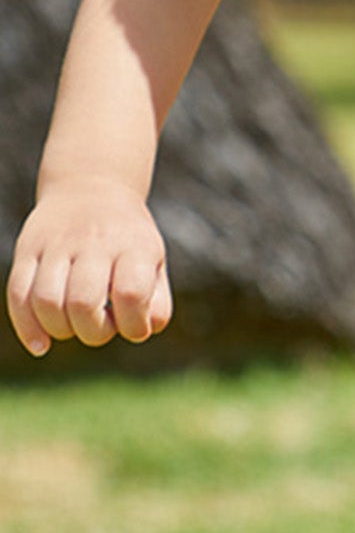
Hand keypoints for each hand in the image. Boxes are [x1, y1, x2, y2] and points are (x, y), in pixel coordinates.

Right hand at [5, 181, 172, 357]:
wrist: (91, 187)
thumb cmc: (128, 240)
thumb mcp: (154, 261)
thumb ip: (157, 302)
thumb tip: (142, 331)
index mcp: (133, 245)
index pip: (131, 294)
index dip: (133, 325)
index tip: (133, 326)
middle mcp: (94, 241)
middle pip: (84, 302)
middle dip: (93, 332)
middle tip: (101, 326)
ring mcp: (57, 244)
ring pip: (47, 300)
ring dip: (60, 330)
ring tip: (73, 327)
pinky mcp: (27, 249)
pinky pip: (18, 294)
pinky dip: (27, 328)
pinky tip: (41, 345)